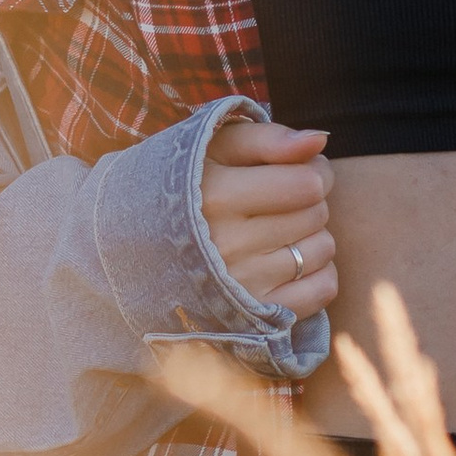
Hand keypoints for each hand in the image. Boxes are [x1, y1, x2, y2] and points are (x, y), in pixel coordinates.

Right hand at [201, 115, 336, 321]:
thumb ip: (268, 139)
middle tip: (284, 200)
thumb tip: (319, 141)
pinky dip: (318, 273)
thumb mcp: (214, 148)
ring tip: (279, 230)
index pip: (307, 184)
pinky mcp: (253, 317)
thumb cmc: (186, 185)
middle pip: (316, 214)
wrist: (134, 246)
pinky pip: (321, 291)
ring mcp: (241, 285)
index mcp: (215, 196)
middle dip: (309, 200)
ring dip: (311, 235)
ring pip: (321, 250)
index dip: (315, 171)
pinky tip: (287, 261)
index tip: (300, 170)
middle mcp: (227, 245)